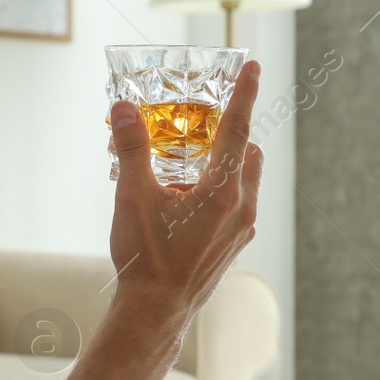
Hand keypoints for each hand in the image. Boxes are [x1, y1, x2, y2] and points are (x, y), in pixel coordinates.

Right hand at [107, 61, 263, 323]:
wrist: (156, 312)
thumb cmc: (146, 258)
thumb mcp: (132, 197)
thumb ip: (132, 148)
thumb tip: (125, 109)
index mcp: (222, 191)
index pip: (238, 129)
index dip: (244, 94)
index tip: (253, 67)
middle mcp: (241, 208)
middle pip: (246, 153)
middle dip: (233, 131)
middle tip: (210, 115)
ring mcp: (241, 229)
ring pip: (245, 180)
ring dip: (228, 162)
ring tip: (195, 157)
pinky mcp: (234, 245)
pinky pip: (238, 203)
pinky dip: (223, 188)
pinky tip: (190, 196)